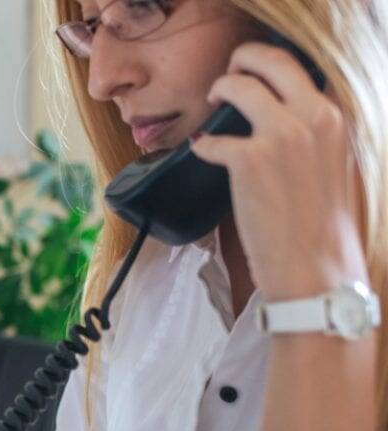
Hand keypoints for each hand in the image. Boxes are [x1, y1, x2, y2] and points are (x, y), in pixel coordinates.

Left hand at [189, 41, 368, 300]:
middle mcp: (312, 116)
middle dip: (242, 59)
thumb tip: (281, 122)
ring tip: (212, 103)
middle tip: (227, 78)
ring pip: (238, 86)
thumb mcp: (332, 163)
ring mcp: (281, 135)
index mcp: (335, 116)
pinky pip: (212, 139)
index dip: (271, 69)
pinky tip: (203, 153)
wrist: (314, 265)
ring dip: (219, 89)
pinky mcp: (249, 160)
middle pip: (270, 60)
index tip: (256, 79)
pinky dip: (203, 145)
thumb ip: (312, 135)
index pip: (300, 70)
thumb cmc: (320, 223)